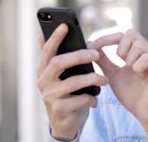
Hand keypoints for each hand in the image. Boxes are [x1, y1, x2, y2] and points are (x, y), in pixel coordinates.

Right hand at [36, 24, 108, 140]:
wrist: (64, 122)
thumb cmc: (66, 92)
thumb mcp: (62, 75)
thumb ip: (61, 56)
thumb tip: (59, 29)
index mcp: (43, 70)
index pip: (47, 50)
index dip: (55, 37)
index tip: (65, 25)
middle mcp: (43, 82)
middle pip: (59, 63)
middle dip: (79, 56)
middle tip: (96, 53)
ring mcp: (49, 96)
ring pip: (73, 82)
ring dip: (93, 78)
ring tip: (105, 79)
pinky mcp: (58, 109)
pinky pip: (80, 99)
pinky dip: (91, 98)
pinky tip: (96, 99)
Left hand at [89, 29, 147, 133]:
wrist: (144, 113)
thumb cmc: (132, 95)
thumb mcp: (113, 75)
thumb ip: (104, 60)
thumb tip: (90, 46)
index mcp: (139, 52)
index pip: (124, 34)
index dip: (107, 38)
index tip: (92, 46)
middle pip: (132, 33)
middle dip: (120, 47)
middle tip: (121, 63)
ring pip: (139, 45)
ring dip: (129, 59)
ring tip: (132, 72)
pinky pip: (147, 58)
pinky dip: (138, 66)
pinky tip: (139, 76)